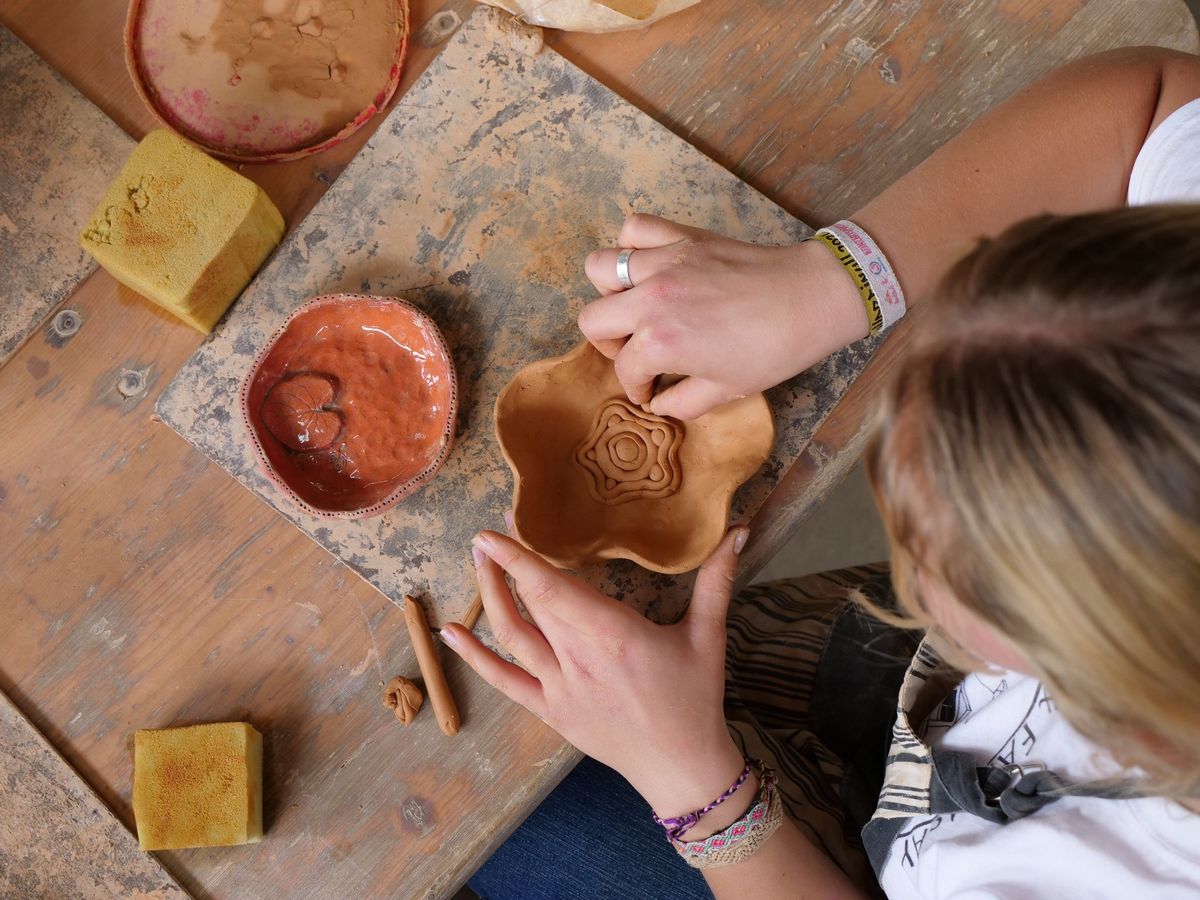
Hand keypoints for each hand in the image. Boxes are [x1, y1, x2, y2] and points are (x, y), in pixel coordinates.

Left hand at [440, 526, 750, 824]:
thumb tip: (739, 531)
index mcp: (612, 635)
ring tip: (475, 564)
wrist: (682, 768)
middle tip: (484, 536)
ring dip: (486, 599)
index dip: (518, 557)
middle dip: (499, 566)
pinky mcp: (550, 712)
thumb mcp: (708, 636)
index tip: (493, 529)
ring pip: (511, 637)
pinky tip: (450, 634)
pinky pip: (504, 681)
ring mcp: (558, 688)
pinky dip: (474, 657)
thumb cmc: (695, 698)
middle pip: (527, 604)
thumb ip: (716, 579)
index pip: (552, 587)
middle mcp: (578, 658)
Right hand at [579, 214, 867, 419]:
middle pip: (593, 320)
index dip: (637, 387)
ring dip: (611, 292)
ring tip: (635, 305)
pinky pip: (635, 228)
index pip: (625, 369)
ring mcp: (663, 263)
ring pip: (600, 268)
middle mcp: (650, 300)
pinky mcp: (681, 237)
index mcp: (659, 343)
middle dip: (610, 343)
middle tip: (636, 351)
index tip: (650, 390)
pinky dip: (632, 245)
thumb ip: (682, 403)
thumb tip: (660, 404)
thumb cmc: (772, 349)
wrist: (809, 299)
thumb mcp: (726, 390)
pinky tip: (649, 265)